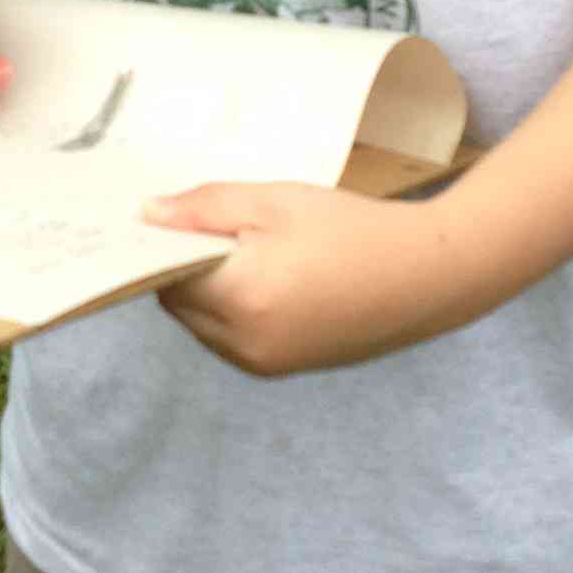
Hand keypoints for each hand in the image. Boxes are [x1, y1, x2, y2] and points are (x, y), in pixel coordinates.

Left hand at [142, 182, 469, 379]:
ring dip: (210, 293)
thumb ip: (204, 208)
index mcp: (239, 299)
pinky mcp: (283, 370)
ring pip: (204, 326)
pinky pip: (233, 340)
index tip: (183, 217)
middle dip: (188, 268)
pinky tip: (274, 279)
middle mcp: (243, 345)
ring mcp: (264, 364)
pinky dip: (236, 311)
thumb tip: (144, 214)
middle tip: (223, 228)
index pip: (163, 275)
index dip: (166, 244)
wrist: (428, 276)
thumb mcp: (274, 202)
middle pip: (180, 305)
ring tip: (255, 252)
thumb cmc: (352, 229)